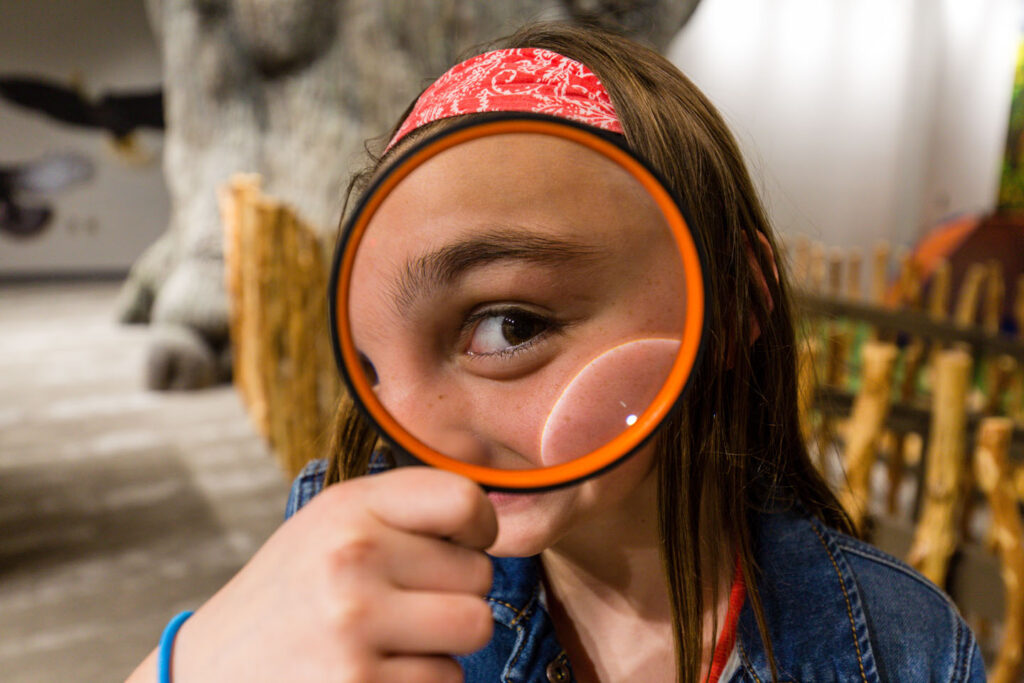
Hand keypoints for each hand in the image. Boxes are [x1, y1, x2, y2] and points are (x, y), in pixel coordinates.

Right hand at [126, 468, 496, 681]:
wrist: (210, 670)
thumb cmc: (291, 594)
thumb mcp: (330, 527)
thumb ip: (405, 511)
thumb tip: (494, 521)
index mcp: (348, 509)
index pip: (464, 500)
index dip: (479, 528)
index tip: (462, 544)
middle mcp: (351, 559)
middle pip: (479, 577)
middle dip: (453, 596)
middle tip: (401, 606)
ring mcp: (354, 629)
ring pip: (471, 633)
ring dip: (441, 645)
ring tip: (386, 642)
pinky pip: (446, 682)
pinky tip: (372, 674)